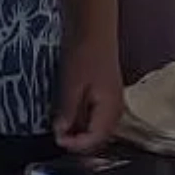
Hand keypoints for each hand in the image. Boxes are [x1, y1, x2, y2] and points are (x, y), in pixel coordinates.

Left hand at [54, 32, 124, 152]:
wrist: (94, 31)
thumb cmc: (84, 55)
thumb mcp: (71, 87)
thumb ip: (68, 113)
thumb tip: (61, 134)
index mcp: (110, 108)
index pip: (94, 139)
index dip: (75, 144)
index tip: (57, 138)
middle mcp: (117, 109)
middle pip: (99, 138)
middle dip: (79, 140)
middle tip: (59, 134)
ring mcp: (115, 102)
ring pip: (100, 129)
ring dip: (82, 132)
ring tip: (63, 125)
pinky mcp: (109, 96)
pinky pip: (100, 118)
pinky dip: (86, 121)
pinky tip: (72, 114)